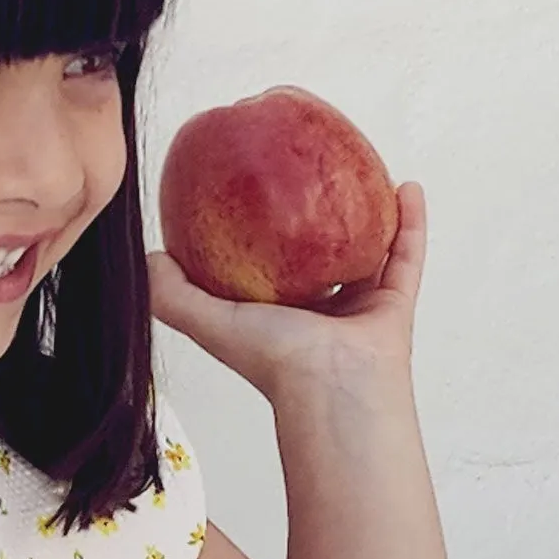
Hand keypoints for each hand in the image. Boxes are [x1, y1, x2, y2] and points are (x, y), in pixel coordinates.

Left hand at [150, 178, 427, 410]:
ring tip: (364, 170)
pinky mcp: (394, 301)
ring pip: (366, 249)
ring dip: (368, 212)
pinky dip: (409, 221)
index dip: (256, 231)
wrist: (333, 387)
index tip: (253, 191)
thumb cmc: (272, 361)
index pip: (264, 265)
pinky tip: (405, 185)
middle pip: (317, 253)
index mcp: (273, 314)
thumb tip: (148, 257)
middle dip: (317, 217)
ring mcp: (358, 305)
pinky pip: (405, 253)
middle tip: (313, 172)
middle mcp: (316, 308)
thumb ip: (172, 296)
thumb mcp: (209, 322)